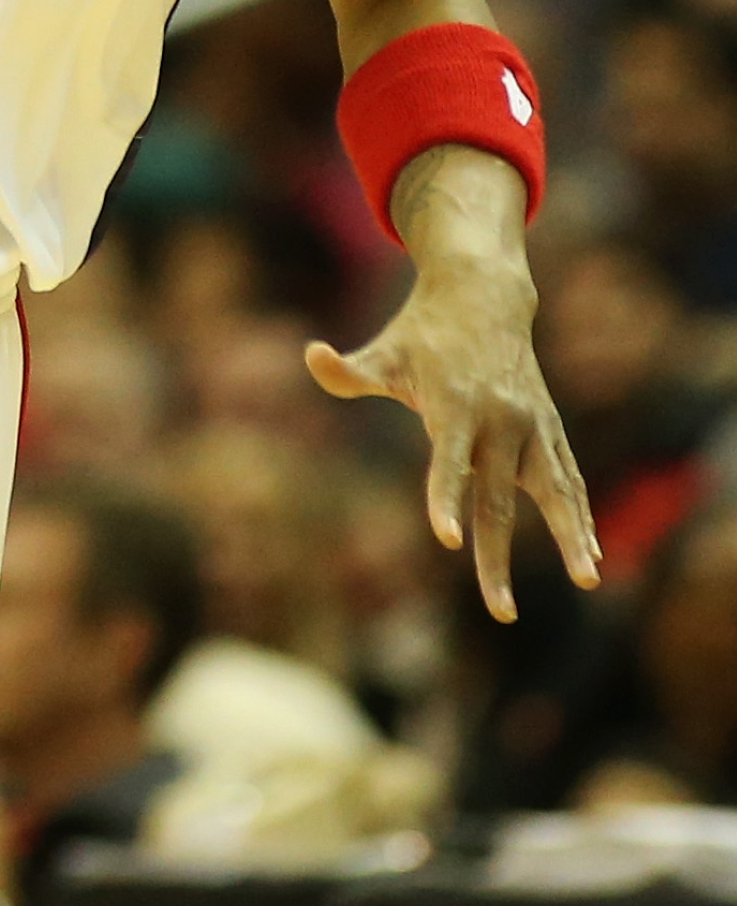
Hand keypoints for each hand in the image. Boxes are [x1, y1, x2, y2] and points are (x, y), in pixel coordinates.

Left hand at [306, 173, 598, 621]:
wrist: (482, 294)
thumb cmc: (422, 332)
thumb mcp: (385, 349)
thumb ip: (350, 370)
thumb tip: (312, 355)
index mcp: (455, 404)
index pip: (448, 461)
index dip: (444, 498)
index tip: (445, 539)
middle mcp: (500, 418)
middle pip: (497, 497)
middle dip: (495, 555)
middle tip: (500, 611)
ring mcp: (531, 425)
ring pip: (553, 489)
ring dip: (571, 535)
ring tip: (588, 580)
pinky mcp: (549, 428)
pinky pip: (568, 477)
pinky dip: (581, 514)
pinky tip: (593, 556)